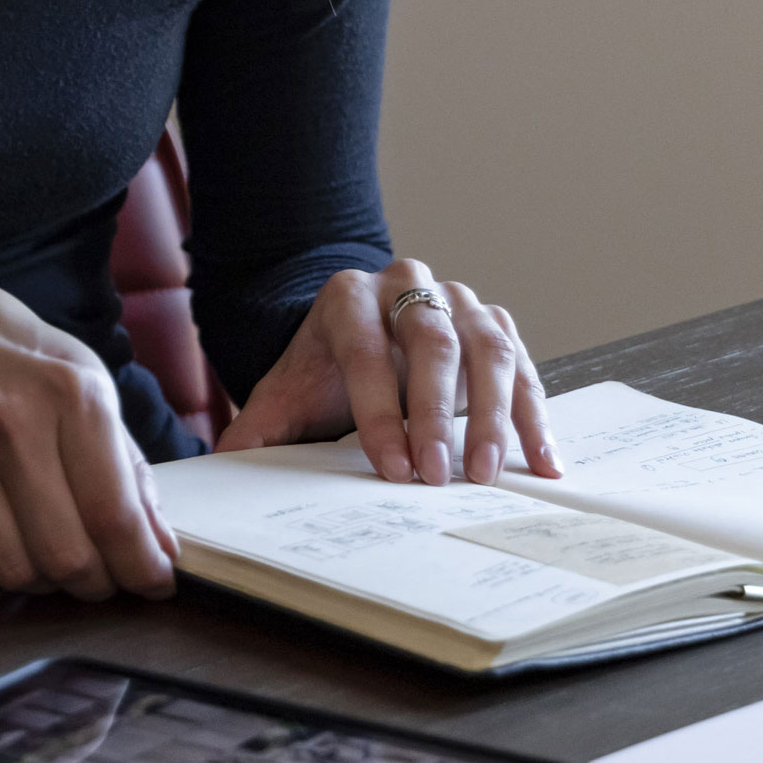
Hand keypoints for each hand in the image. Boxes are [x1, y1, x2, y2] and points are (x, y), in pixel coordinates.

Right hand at [0, 261, 177, 600]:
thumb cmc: (10, 353)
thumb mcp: (83, 380)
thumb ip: (127, 466)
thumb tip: (161, 548)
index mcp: (70, 393)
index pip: (114, 514)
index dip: (141, 567)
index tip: (154, 583)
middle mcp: (12, 423)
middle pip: (66, 555)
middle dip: (95, 584)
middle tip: (102, 575)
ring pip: (16, 572)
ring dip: (45, 583)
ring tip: (51, 553)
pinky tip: (5, 539)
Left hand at [216, 260, 559, 486]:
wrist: (355, 328)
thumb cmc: (322, 371)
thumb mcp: (284, 395)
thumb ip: (255, 430)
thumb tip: (219, 471)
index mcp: (345, 298)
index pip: (365, 351)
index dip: (380, 411)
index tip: (394, 469)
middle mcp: (405, 285)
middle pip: (430, 340)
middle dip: (435, 411)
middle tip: (437, 476)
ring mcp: (457, 298)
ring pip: (486, 345)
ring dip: (491, 413)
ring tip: (486, 475)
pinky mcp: (494, 323)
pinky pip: (522, 364)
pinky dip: (533, 414)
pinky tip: (542, 462)